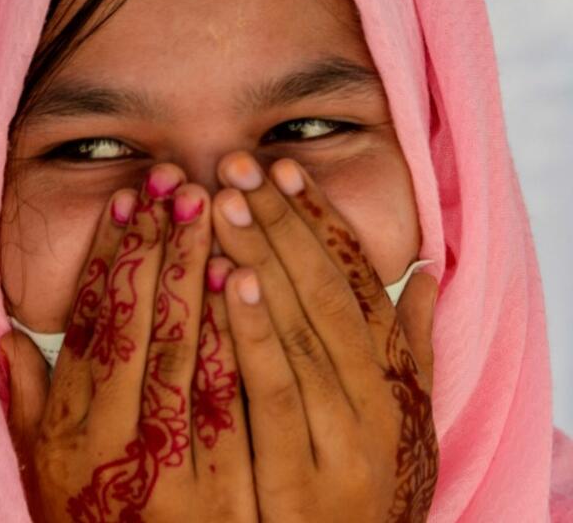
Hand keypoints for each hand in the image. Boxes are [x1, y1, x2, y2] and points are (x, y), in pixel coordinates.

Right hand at [0, 164, 255, 522]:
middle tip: (178, 183)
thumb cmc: (92, 520)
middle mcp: (109, 439)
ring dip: (197, 276)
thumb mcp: (43, 469)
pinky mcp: (216, 490)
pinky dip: (235, 336)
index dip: (110, 258)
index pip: (90, 325)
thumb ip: (28, 403)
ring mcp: (165, 465)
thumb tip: (10, 336)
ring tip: (213, 212)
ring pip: (183, 353)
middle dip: (158, 248)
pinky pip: (228, 399)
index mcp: (67, 427)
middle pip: (138, 327)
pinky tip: (244, 281)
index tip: (129, 200)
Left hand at [211, 152, 438, 521]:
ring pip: (301, 331)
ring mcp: (343, 439)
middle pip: (324, 292)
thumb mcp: (399, 414)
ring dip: (262, 260)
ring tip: (228, 203)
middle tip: (241, 166)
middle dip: (281, 223)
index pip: (354, 280)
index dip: (320, 220)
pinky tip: (226, 285)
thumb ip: (407, 345)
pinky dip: (253, 335)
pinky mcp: (302, 481)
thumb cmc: (365, 480)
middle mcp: (375, 398)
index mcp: (391, 374)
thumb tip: (422, 274)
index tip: (285, 169)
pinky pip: (274, 394)